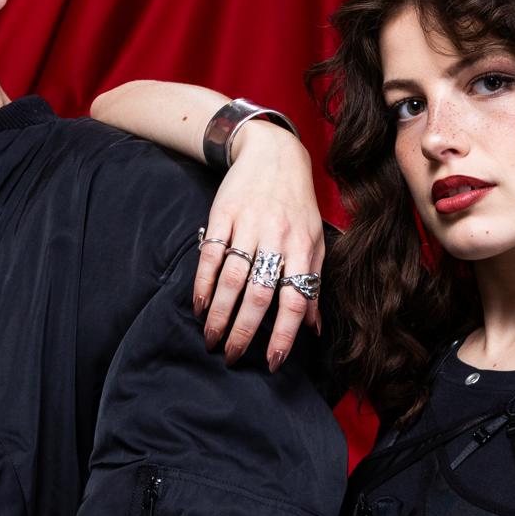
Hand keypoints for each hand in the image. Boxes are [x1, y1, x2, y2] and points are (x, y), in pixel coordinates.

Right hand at [195, 122, 325, 370]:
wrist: (273, 153)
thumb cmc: (297, 205)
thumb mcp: (315, 241)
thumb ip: (313, 284)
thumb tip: (312, 329)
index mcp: (303, 248)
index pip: (295, 300)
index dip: (284, 334)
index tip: (273, 362)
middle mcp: (277, 238)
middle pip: (259, 294)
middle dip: (245, 331)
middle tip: (233, 356)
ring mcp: (248, 225)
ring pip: (232, 278)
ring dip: (219, 313)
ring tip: (211, 338)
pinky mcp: (223, 215)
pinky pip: (211, 254)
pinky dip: (203, 282)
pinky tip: (199, 305)